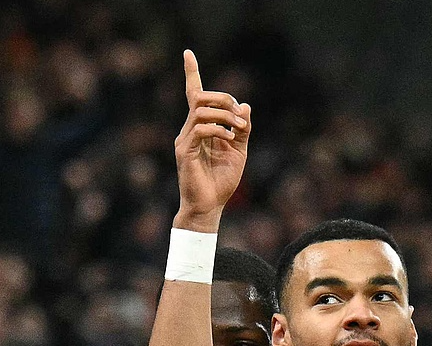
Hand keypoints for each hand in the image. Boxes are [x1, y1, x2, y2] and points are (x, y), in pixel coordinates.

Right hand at [173, 50, 249, 225]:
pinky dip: (219, 130)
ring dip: (225, 116)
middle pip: (200, 97)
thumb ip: (242, 130)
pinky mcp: (185, 151)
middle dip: (224, 99)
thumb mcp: (239, 152)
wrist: (210, 206)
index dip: (191, 73)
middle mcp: (189, 129)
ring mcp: (185, 139)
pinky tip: (230, 139)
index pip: (194, 95)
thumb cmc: (221, 181)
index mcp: (201, 127)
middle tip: (242, 117)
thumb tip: (246, 106)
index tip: (188, 53)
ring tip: (239, 130)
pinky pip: (201, 129)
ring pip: (200, 110)